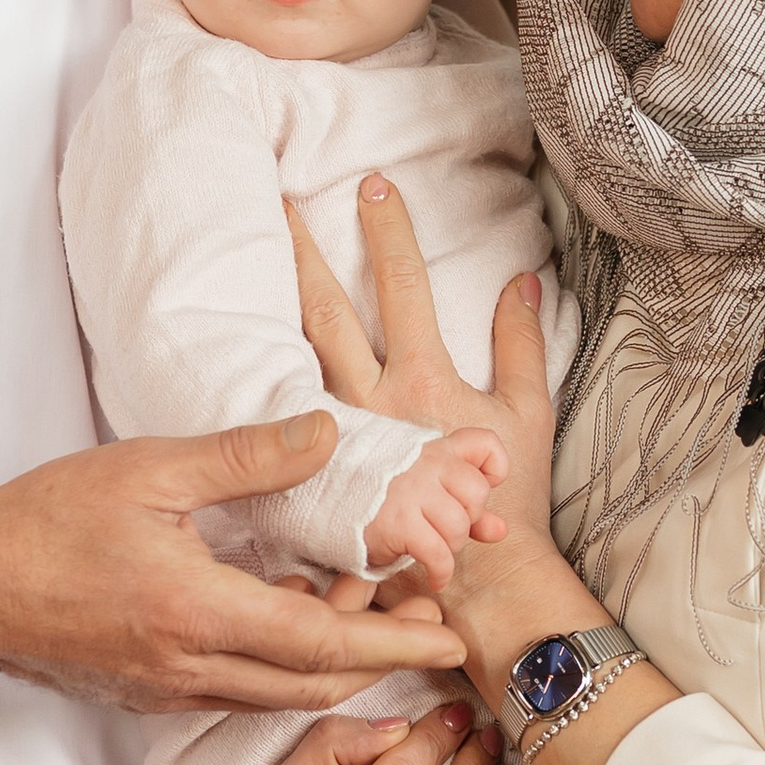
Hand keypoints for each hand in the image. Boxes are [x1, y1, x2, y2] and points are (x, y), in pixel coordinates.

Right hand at [0, 415, 468, 712]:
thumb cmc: (46, 521)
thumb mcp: (150, 469)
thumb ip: (246, 456)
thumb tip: (327, 432)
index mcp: (195, 614)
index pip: (321, 642)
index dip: (395, 640)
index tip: (450, 634)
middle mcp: (189, 668)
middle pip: (315, 683)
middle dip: (385, 659)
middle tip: (435, 624)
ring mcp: (169, 690)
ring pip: (280, 695)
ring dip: (338, 664)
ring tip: (379, 617)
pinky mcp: (151, 695)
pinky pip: (240, 691)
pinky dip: (285, 665)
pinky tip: (296, 621)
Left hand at [288, 178, 556, 559]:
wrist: (479, 580)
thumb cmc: (509, 497)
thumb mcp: (527, 414)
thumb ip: (523, 343)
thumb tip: (522, 279)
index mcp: (423, 382)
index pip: (404, 287)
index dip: (390, 232)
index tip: (375, 184)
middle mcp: (373, 401)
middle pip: (328, 312)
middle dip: (306, 253)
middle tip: (281, 203)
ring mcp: (342, 434)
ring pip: (297, 355)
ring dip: (278, 303)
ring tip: (251, 256)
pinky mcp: (323, 465)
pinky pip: (288, 413)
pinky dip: (266, 377)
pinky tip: (237, 349)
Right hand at [363, 430, 507, 588]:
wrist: (321, 499)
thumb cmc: (373, 495)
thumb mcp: (420, 489)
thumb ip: (464, 505)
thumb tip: (500, 529)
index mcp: (433, 449)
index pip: (484, 443)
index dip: (494, 467)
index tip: (485, 486)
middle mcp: (426, 465)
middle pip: (478, 491)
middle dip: (469, 517)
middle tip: (446, 527)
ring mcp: (411, 492)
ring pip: (459, 525)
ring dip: (452, 546)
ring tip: (434, 549)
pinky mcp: (397, 522)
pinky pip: (438, 553)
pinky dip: (442, 571)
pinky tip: (435, 576)